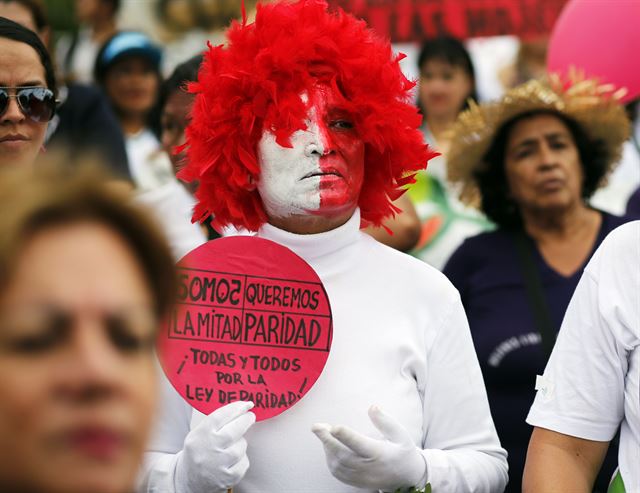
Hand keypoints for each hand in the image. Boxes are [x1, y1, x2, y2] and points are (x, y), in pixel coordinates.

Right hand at [175, 400, 255, 492]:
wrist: (187, 481)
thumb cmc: (198, 452)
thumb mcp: (199, 433)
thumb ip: (217, 421)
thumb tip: (241, 408)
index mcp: (199, 436)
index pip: (220, 416)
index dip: (236, 408)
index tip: (246, 404)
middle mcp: (207, 450)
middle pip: (234, 431)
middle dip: (246, 420)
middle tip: (250, 416)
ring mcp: (217, 466)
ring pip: (241, 446)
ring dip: (241, 443)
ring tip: (231, 446)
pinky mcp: (227, 478)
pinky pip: (244, 462)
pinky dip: (242, 459)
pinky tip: (232, 460)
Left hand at [312, 405, 426, 491]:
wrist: (408, 478)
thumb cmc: (402, 451)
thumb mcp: (400, 434)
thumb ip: (385, 421)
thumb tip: (372, 407)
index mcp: (380, 454)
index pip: (360, 444)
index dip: (346, 436)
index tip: (334, 427)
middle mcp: (369, 468)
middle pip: (344, 456)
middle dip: (327, 440)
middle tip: (316, 427)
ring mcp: (362, 477)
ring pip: (339, 465)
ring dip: (328, 449)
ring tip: (323, 433)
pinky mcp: (357, 483)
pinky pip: (339, 473)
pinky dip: (330, 460)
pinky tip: (328, 447)